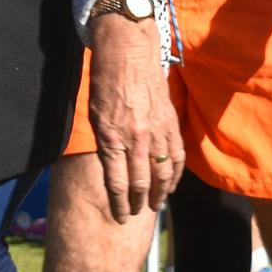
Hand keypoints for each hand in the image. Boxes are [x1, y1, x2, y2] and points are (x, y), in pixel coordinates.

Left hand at [85, 0, 180, 221]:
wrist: (128, 54)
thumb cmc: (104, 83)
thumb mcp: (94, 116)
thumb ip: (105, 144)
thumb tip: (112, 169)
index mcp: (113, 138)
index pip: (117, 182)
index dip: (120, 204)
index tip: (121, 216)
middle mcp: (136, 138)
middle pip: (141, 182)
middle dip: (140, 202)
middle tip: (139, 214)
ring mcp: (157, 131)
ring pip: (163, 171)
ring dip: (161, 192)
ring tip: (157, 205)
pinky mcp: (171, 122)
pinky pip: (177, 154)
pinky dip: (176, 173)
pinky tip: (173, 184)